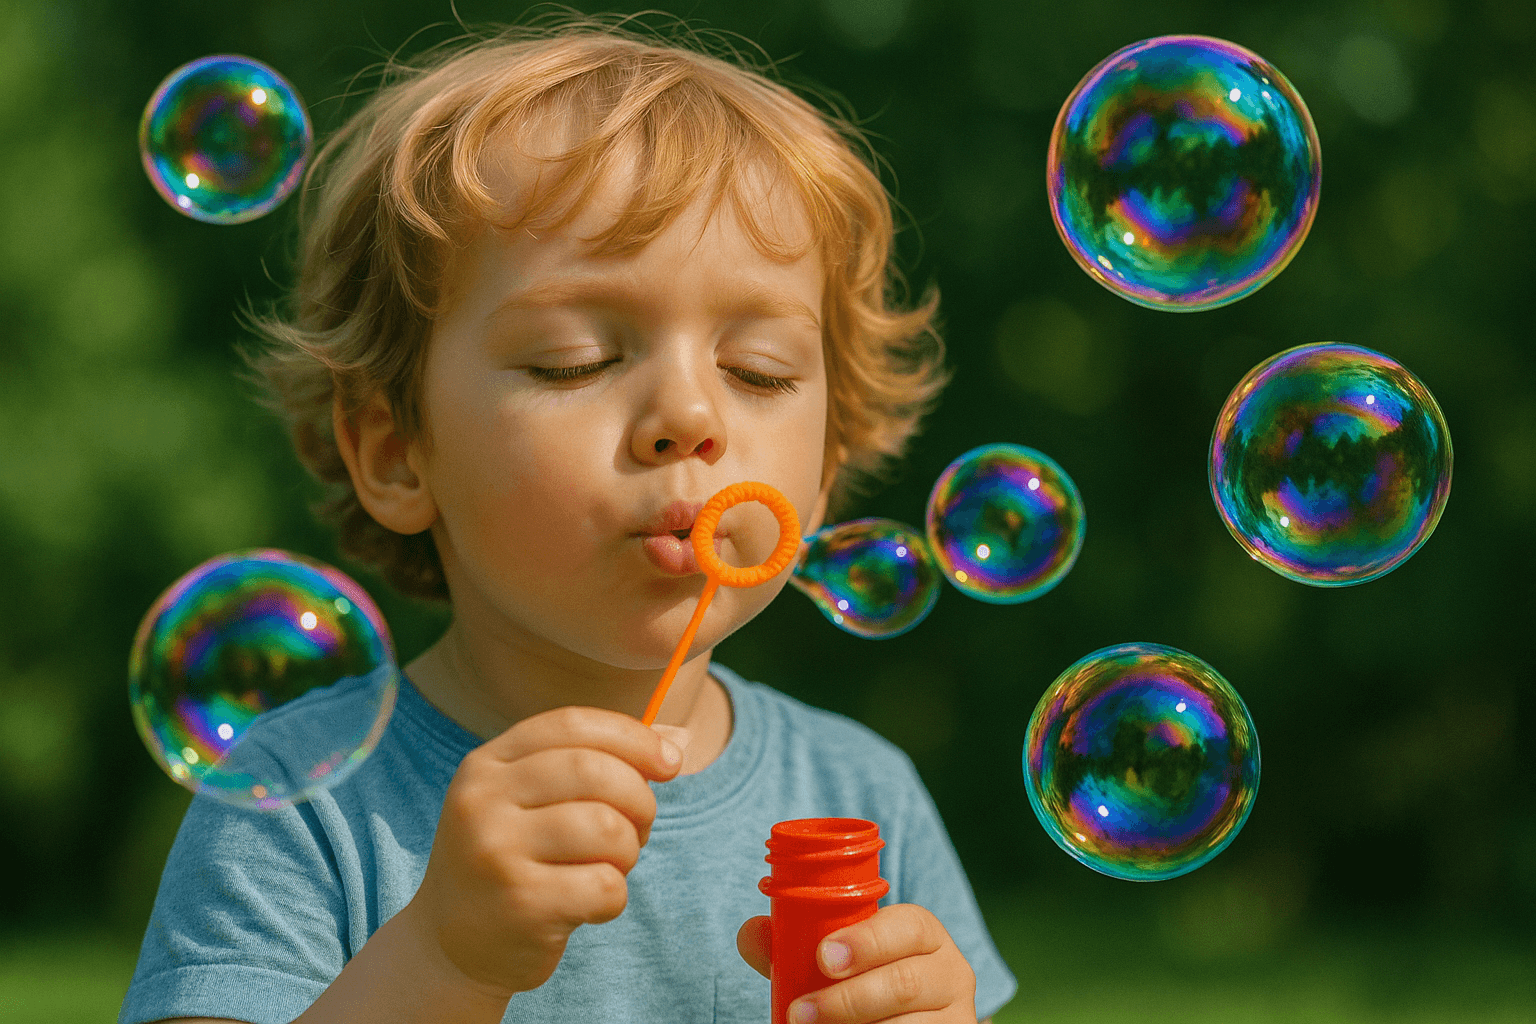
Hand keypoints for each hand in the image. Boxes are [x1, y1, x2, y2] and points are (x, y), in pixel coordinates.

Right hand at [402, 706, 687, 999]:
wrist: (452, 946)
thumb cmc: (515, 860)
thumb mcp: (536, 801)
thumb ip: (598, 762)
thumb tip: (676, 739)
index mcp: (487, 763)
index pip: (572, 724)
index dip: (632, 737)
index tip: (671, 762)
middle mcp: (482, 800)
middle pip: (595, 771)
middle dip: (639, 799)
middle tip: (638, 829)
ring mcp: (495, 852)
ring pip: (607, 828)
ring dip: (628, 852)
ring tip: (609, 867)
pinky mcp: (519, 904)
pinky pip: (604, 886)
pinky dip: (614, 898)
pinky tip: (589, 907)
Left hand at [736, 904, 979, 1022]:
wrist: (908, 1020)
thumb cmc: (866, 979)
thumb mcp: (841, 958)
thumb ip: (796, 945)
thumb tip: (750, 933)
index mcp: (925, 935)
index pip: (908, 926)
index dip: (867, 940)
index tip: (823, 957)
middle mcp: (951, 973)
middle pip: (906, 983)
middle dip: (847, 999)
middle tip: (799, 1012)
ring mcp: (956, 1018)